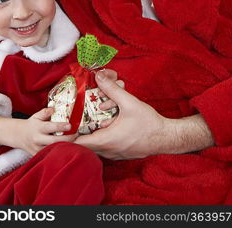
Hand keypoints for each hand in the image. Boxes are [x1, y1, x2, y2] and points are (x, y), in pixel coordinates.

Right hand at [18, 108, 77, 155]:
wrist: (18, 136)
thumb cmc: (31, 124)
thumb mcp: (36, 116)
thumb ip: (45, 112)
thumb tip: (53, 109)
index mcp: (38, 128)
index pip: (50, 127)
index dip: (60, 126)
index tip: (70, 125)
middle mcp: (38, 139)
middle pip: (54, 141)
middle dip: (67, 138)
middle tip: (76, 134)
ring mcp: (37, 149)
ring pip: (53, 150)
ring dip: (65, 147)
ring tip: (76, 142)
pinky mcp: (38, 156)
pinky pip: (50, 155)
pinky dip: (59, 153)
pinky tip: (68, 150)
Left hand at [75, 70, 213, 159]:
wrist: (166, 138)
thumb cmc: (149, 123)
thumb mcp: (129, 102)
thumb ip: (112, 89)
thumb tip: (98, 76)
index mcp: (106, 140)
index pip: (78, 144)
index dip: (67, 135)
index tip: (64, 125)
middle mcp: (107, 151)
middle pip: (84, 143)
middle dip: (80, 129)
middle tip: (77, 117)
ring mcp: (114, 155)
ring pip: (94, 145)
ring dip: (92, 132)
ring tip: (93, 118)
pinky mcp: (119, 154)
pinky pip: (104, 147)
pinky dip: (101, 136)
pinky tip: (107, 123)